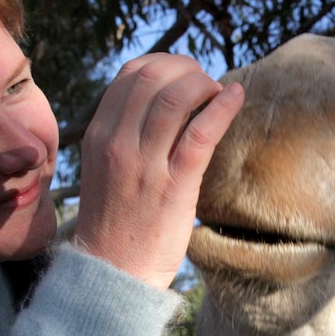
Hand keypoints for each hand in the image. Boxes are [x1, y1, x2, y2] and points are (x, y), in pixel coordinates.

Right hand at [74, 53, 243, 289]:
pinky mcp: (174, 185)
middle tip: (206, 81)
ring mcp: (144, 163)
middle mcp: (117, 142)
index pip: (130, 75)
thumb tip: (160, 108)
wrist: (112, 272)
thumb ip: (123, 137)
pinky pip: (201, 133)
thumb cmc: (115, 223)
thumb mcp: (105, 170)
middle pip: (152, 77)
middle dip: (186, 68)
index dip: (164, 63)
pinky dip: (222, 108)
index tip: (184, 74)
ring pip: (176, 98)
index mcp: (98, 135)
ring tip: (220, 91)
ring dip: (204, 84)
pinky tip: (236, 97)